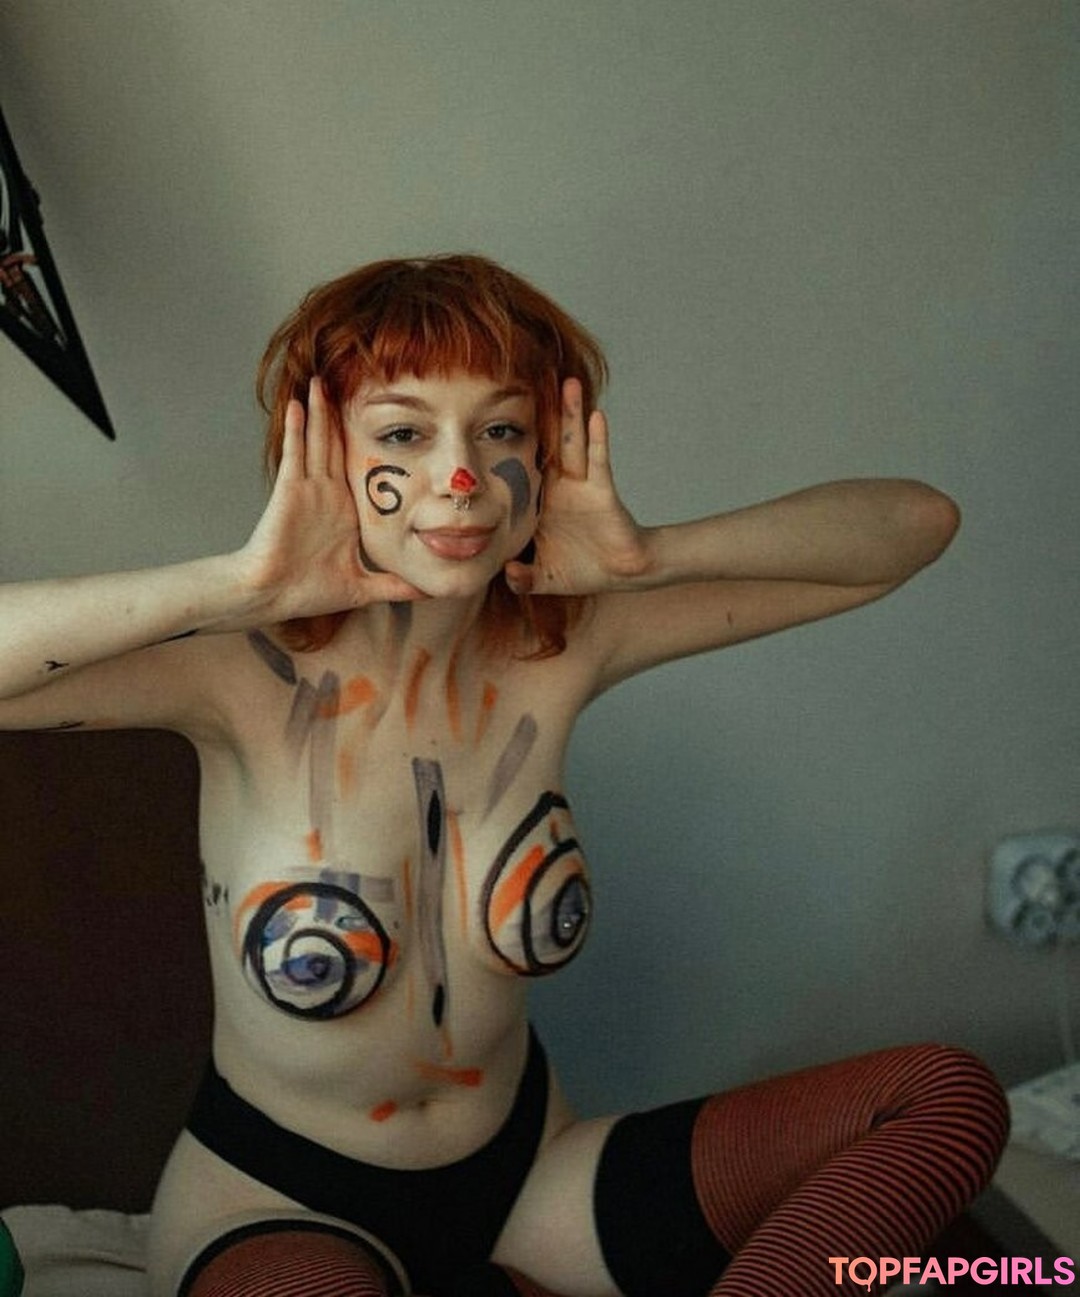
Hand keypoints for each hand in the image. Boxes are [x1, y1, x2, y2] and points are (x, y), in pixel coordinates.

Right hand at [241, 378, 424, 617]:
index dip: (366, 442)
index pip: (357, 469)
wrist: (272, 597)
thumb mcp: (363, 587)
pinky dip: (296, 429)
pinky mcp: (289, 490)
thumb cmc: (308, 592)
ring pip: (316, 441)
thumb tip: (429, 593)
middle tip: (349, 382)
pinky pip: (294, 454)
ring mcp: (307, 490)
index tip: (383, 417)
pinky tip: (298, 404)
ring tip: (321, 381)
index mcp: (344, 512)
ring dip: (318, 412)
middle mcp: (327, 495)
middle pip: (335, 445)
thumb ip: (395, 587)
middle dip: (340, 416)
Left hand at [503, 379, 649, 595]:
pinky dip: (598, 439)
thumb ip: (522, 578)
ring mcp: (583, 486)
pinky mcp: (603, 492)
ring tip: (569, 383)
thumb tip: (503, 574)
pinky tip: (596, 416)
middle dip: (542, 415)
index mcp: (542, 502)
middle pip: (547, 444)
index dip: (510, 443)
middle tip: (532, 380)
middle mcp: (561, 487)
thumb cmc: (583, 570)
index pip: (523, 467)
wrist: (621, 575)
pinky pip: (599, 461)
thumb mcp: (544, 577)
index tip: (492, 415)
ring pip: (574, 444)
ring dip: (571, 414)